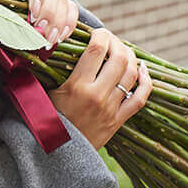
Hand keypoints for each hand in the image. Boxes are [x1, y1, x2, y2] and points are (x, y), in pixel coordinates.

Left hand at [10, 0, 77, 49]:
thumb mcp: (2, 2)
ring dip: (58, 24)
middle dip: (48, 15)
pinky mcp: (65, 4)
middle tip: (41, 32)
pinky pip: (73, 11)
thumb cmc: (6, 2)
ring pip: (64, 3)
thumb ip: (6, 9)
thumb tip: (7, 26)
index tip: (33, 14)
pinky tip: (61, 37)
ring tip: (50, 39)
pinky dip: (69, 25)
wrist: (16, 2)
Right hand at [47, 27, 152, 149]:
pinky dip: (146, 82)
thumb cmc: (44, 121)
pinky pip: (140, 99)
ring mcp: (111, 109)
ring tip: (124, 51)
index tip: (97, 32)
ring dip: (131, 58)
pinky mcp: (118, 121)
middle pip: (119, 59)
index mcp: (77, 86)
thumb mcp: (42, 94)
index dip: (100, 36)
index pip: (96, 50)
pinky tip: (144, 70)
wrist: (56, 156)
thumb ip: (44, 72)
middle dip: (117, 43)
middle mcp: (97, 95)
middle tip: (111, 40)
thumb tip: (41, 48)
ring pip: (132, 75)